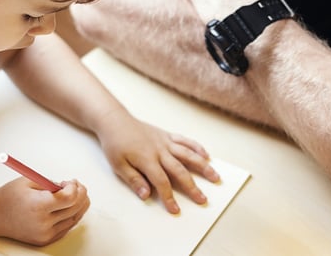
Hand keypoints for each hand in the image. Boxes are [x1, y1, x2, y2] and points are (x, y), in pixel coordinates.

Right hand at [0, 177, 89, 245]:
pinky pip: (66, 227)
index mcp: (38, 205)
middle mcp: (42, 222)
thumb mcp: (30, 181)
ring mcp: (44, 234)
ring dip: (79, 205)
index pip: (70, 197)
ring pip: (74, 219)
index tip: (69, 181)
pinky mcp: (44, 240)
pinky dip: (71, 216)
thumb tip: (72, 186)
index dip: (74, 187)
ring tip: (72, 195)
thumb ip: (53, 183)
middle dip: (80, 193)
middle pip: (75, 208)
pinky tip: (68, 207)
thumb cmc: (10, 196)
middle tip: (75, 185)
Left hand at [95, 109, 220, 213]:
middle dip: (192, 187)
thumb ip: (134, 180)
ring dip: (202, 166)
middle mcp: (160, 151)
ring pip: (188, 154)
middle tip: (202, 199)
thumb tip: (146, 195)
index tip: (175, 209)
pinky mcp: (167, 135)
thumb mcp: (118, 165)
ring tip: (215, 177)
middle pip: (179, 171)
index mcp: (147, 160)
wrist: (115, 121)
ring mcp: (165, 142)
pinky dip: (197, 147)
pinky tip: (206, 155)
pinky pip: (185, 140)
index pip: (161, 182)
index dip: (169, 197)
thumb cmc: (115, 144)